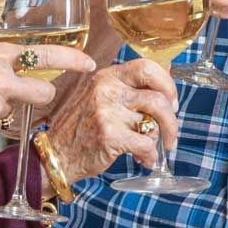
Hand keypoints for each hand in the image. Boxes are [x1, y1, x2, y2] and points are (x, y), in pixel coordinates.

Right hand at [43, 58, 182, 181]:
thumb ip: (130, 87)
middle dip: (171, 118)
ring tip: (148, 149)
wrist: (55, 155)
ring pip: (153, 124)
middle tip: (170, 132)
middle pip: (158, 97)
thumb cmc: (82, 128)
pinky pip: (146, 144)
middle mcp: (106, 89)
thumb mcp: (101, 97)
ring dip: (156, 141)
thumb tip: (168, 73)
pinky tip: (143, 160)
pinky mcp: (110, 136)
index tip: (171, 101)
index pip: (148, 67)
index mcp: (107, 76)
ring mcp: (107, 112)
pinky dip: (150, 156)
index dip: (167, 85)